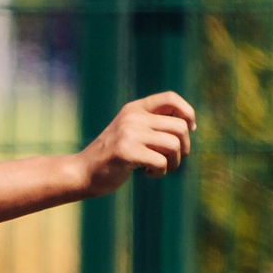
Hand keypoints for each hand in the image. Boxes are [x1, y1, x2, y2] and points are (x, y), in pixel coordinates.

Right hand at [81, 92, 196, 192]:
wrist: (82, 172)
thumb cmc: (112, 156)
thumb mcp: (130, 131)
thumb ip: (153, 125)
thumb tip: (190, 125)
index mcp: (134, 108)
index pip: (170, 98)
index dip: (187, 113)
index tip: (189, 129)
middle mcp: (133, 117)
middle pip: (179, 126)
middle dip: (183, 147)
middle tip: (171, 159)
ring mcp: (129, 134)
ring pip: (174, 145)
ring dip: (174, 162)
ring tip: (159, 168)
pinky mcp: (127, 152)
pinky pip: (161, 162)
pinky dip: (160, 172)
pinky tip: (147, 173)